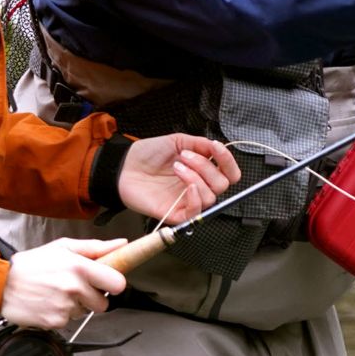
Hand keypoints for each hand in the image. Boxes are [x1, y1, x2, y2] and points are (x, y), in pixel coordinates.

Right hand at [0, 239, 127, 327]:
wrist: (1, 283)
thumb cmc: (32, 264)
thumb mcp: (63, 247)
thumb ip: (95, 247)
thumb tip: (121, 244)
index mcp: (79, 267)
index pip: (117, 283)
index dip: (113, 284)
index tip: (106, 283)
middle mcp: (74, 288)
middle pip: (104, 304)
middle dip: (94, 298)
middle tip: (77, 288)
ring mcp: (65, 307)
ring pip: (85, 313)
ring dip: (76, 306)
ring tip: (57, 293)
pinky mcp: (55, 322)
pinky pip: (68, 321)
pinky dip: (61, 314)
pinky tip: (48, 303)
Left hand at [116, 132, 239, 222]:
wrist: (125, 165)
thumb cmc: (148, 154)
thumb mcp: (178, 141)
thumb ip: (201, 144)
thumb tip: (217, 147)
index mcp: (203, 171)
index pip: (230, 173)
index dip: (228, 160)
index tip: (215, 147)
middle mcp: (198, 187)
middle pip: (223, 184)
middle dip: (206, 167)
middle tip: (184, 156)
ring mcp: (188, 201)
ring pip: (211, 197)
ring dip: (196, 178)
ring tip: (177, 166)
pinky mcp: (176, 214)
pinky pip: (196, 212)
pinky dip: (196, 197)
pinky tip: (186, 186)